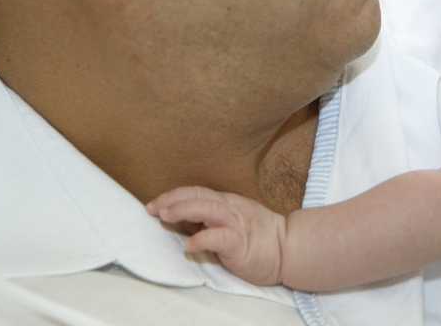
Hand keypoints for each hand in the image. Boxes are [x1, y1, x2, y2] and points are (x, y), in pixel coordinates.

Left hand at [148, 186, 287, 285]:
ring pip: (208, 209)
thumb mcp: (232, 223)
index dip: (174, 195)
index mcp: (227, 202)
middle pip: (199, 195)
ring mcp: (238, 224)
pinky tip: (188, 245)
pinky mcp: (242, 244)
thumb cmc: (259, 239)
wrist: (289, 250)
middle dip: (172, 199)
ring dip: (184, 210)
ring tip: (164, 216)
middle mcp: (231, 208)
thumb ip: (209, 220)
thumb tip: (182, 221)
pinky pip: (220, 237)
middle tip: (151, 208)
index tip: (153, 204)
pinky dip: (202, 239)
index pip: (197, 191)